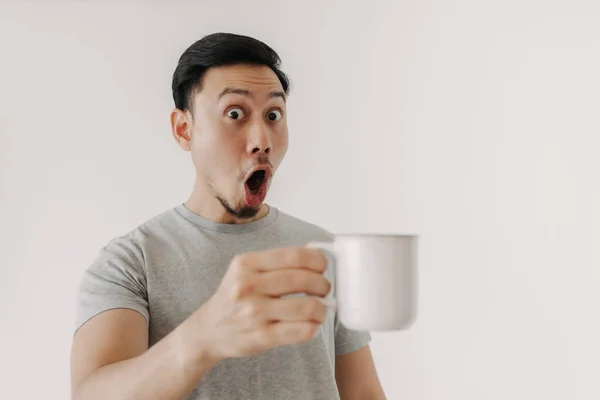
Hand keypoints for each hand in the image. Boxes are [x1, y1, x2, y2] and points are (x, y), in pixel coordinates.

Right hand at [188, 246, 331, 362]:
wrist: (208, 330)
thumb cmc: (234, 297)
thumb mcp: (246, 270)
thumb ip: (276, 262)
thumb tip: (315, 254)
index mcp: (247, 264)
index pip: (294, 256)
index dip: (317, 260)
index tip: (323, 266)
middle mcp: (248, 286)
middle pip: (303, 279)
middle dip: (323, 285)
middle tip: (324, 290)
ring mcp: (254, 312)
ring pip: (307, 307)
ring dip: (322, 309)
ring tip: (320, 310)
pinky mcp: (261, 336)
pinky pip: (301, 330)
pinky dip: (314, 327)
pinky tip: (311, 325)